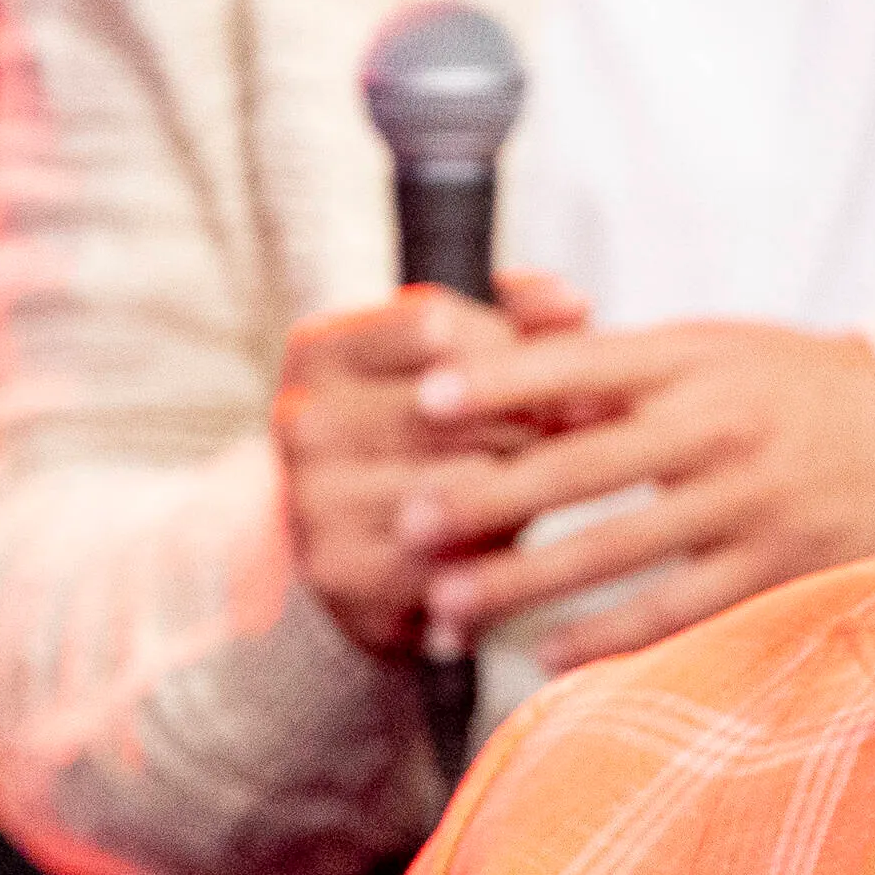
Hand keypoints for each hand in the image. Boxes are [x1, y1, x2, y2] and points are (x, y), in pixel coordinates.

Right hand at [273, 271, 587, 652]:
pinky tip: (501, 549)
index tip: (543, 376)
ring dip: (520, 487)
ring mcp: (314, 497)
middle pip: (459, 402)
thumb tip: (572, 303)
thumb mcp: (462, 371)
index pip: (436, 323)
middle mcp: (301, 418)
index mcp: (320, 350)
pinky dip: (496, 550)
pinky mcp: (343, 572)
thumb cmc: (427, 449)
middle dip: (531, 420)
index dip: (508, 348)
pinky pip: (457, 552)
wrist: (372, 565)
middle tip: (573, 439)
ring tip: (531, 490)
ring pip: (467, 479)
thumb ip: (520, 319)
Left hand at [395, 320, 874, 667]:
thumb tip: (489, 348)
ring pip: (618, 550)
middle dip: (487, 498)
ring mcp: (746, 502)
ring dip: (526, 582)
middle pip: (583, 465)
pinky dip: (607, 636)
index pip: (580, 366)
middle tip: (408, 523)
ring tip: (450, 607)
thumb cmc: (772, 386)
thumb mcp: (700, 349)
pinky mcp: (773, 567)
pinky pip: (676, 610)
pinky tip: (544, 656)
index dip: (503, 380)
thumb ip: (601, 361)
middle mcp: (715, 427)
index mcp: (688, 360)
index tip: (428, 397)